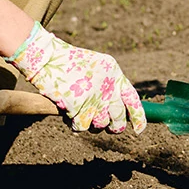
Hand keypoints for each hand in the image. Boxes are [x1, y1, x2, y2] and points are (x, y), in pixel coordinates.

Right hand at [9, 22, 144, 133]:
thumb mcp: (99, 67)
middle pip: (118, 118)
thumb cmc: (71, 63)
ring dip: (91, 123)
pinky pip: (82, 127)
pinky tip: (69, 113)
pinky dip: (75, 123)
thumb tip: (118, 110)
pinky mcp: (78, 108)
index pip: (133, 101)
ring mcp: (94, 99)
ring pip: (100, 125)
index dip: (139, 117)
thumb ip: (110, 85)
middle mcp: (108, 88)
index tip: (139, 130)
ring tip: (82, 111)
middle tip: (106, 125)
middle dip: (114, 126)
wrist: (48, 58)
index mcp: (115, 76)